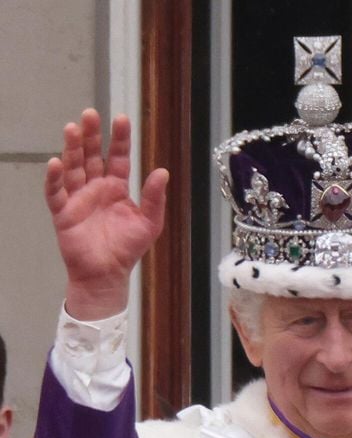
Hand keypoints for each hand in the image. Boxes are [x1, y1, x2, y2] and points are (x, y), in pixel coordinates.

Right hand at [44, 109, 168, 319]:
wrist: (107, 274)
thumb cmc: (127, 249)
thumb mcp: (149, 224)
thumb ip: (154, 198)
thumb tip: (162, 172)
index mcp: (116, 188)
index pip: (117, 157)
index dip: (119, 139)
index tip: (121, 119)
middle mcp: (95, 187)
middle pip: (91, 155)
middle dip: (91, 135)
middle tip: (90, 114)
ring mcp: (77, 197)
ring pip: (73, 167)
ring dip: (71, 148)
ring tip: (73, 129)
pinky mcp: (63, 212)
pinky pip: (55, 192)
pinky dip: (55, 178)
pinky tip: (56, 163)